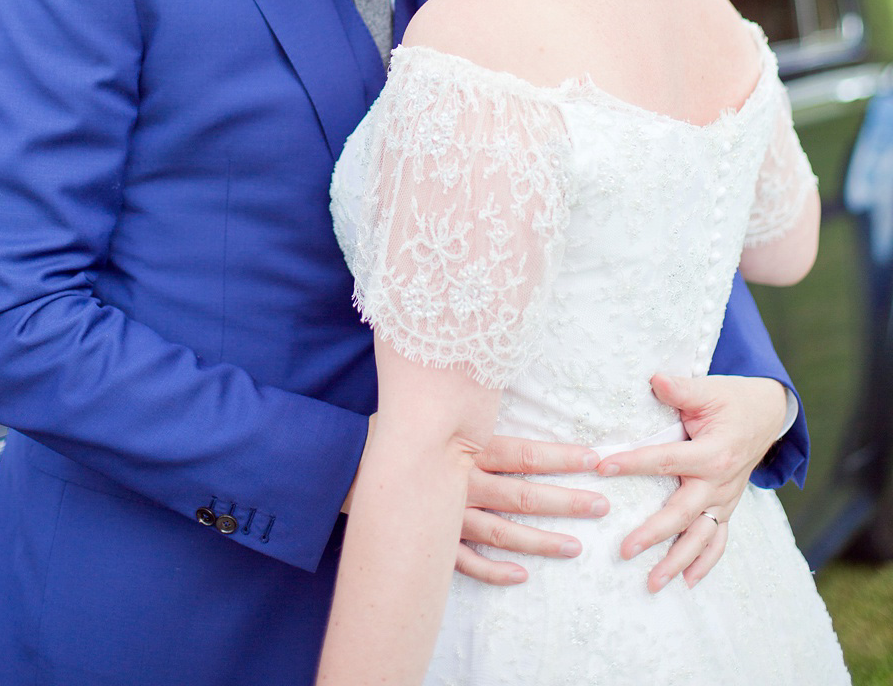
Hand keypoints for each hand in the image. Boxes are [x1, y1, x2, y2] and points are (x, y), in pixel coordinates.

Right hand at [343, 417, 610, 586]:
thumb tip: (496, 365)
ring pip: (501, 533)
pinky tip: (520, 576)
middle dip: (565, 500)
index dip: (560, 456)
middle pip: (521, 495)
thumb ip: (465, 402)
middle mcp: (459, 483)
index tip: (595, 458)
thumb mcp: (431, 407)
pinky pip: (464, 562)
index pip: (523, 453)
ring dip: (539, 541)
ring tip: (575, 546)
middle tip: (602, 505)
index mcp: (463, 447)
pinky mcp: (429, 540)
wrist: (339, 461)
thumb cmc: (391, 425)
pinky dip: (492, 571)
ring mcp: (445, 517)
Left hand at [596, 374, 788, 592]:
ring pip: (701, 537)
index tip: (603, 467)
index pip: (667, 460)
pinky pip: (718, 541)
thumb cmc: (731, 400)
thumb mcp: (708, 389)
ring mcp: (725, 499)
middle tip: (624, 549)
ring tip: (652, 582)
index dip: (634, 463)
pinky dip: (704, 564)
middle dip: (653, 533)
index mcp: (713, 452)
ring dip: (677, 561)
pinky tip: (685, 583)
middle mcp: (720, 482)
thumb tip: (653, 379)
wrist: (766, 414)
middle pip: (683, 512)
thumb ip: (680, 389)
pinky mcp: (727, 508)